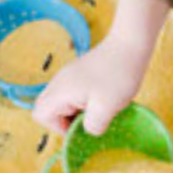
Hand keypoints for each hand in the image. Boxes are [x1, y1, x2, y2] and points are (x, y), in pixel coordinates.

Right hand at [32, 36, 148, 136]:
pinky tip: (101, 97)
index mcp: (60, 91)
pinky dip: (83, 101)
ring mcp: (68, 76)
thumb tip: (89, 130)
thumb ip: (93, 126)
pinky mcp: (79, 73)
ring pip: (60, 102)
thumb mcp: (107, 107)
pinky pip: (72, 93)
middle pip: (47, 109)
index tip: (80, 125)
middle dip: (65, 120)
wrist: (132, 42)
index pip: (41, 116)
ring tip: (97, 107)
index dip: (58, 128)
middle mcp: (59, 82)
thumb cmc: (119, 74)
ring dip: (76, 110)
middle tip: (87, 118)